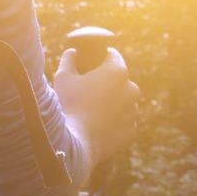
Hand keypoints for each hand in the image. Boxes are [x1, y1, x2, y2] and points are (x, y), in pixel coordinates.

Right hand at [52, 46, 140, 177]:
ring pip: (122, 101)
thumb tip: (72, 53)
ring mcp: (133, 111)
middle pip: (119, 80)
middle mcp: (131, 89)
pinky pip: (122, 120)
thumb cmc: (68, 105)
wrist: (75, 142)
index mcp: (117, 71)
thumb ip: (69, 60)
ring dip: (110, 101)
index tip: (92, 62)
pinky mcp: (131, 129)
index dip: (101, 57)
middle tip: (87, 90)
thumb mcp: (64, 77)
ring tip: (90, 110)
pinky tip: (95, 124)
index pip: (113, 56)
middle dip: (106, 82)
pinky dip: (112, 120)